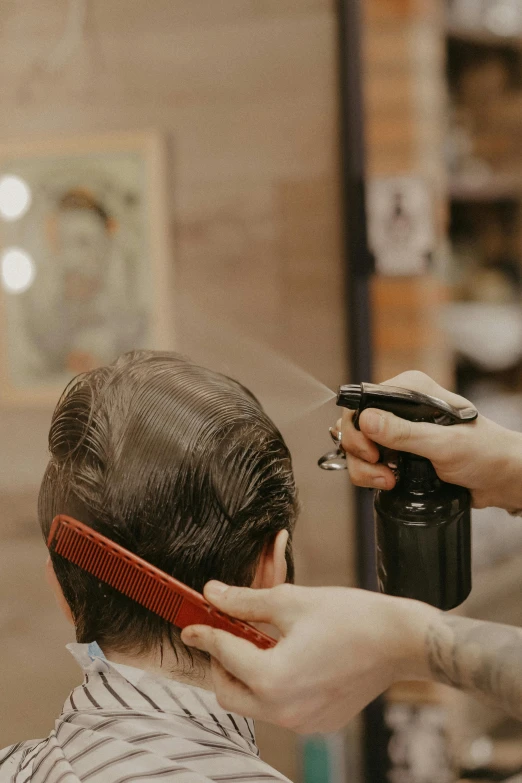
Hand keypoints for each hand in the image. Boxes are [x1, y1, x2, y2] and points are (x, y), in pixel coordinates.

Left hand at [182, 581, 435, 732]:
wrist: (399, 640)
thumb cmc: (349, 617)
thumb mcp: (289, 601)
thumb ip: (244, 601)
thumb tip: (212, 594)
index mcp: (272, 679)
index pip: (222, 654)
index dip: (203, 634)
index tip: (190, 625)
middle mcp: (283, 711)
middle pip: (229, 693)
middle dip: (220, 663)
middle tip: (224, 635)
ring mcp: (303, 723)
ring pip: (254, 704)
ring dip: (246, 676)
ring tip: (259, 643)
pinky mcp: (319, 723)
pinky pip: (280, 710)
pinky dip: (273, 687)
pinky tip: (287, 659)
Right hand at [339, 371, 521, 509]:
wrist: (501, 478)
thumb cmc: (485, 453)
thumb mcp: (444, 445)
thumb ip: (405, 433)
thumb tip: (367, 419)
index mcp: (413, 391)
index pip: (364, 400)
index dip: (358, 427)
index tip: (371, 450)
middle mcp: (402, 407)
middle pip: (355, 425)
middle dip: (360, 452)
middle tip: (380, 467)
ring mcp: (398, 431)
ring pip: (357, 446)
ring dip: (365, 468)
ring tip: (389, 479)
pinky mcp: (397, 452)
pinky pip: (368, 462)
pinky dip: (371, 475)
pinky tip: (390, 482)